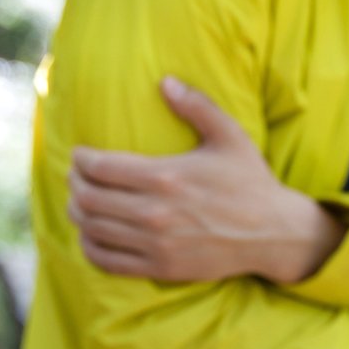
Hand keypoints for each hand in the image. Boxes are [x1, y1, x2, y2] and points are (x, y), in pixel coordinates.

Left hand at [68, 77, 343, 284]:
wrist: (274, 233)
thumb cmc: (250, 181)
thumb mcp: (230, 136)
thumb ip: (197, 106)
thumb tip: (166, 82)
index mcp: (167, 176)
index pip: (101, 167)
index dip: (81, 159)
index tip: (81, 155)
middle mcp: (156, 212)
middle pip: (88, 197)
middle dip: (74, 183)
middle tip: (77, 176)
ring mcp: (156, 243)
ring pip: (92, 227)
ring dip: (77, 212)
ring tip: (81, 201)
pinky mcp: (160, 267)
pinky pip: (106, 259)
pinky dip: (89, 245)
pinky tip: (93, 233)